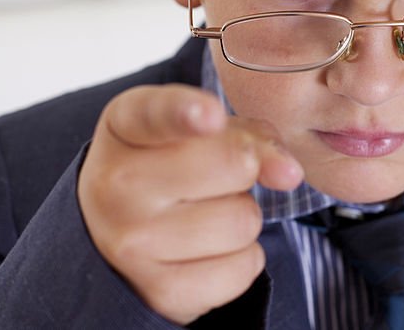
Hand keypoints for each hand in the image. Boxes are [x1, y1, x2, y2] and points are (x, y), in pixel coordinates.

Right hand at [78, 84, 302, 324]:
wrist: (117, 229)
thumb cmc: (172, 163)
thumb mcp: (201, 129)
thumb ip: (248, 134)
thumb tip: (288, 173)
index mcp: (125, 124)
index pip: (157, 114)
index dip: (188, 112)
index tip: (211, 116)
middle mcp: (115, 182)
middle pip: (233, 164)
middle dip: (245, 168)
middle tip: (216, 176)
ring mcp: (131, 242)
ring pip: (244, 220)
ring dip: (243, 215)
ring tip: (205, 212)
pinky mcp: (160, 291)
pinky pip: (245, 267)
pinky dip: (242, 258)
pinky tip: (207, 249)